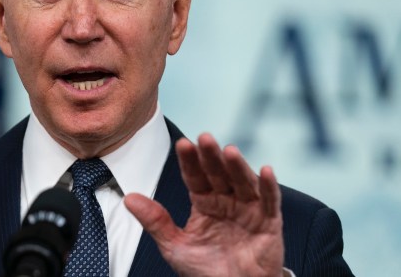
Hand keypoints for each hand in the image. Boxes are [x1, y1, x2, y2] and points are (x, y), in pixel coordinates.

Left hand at [124, 133, 283, 276]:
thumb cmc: (206, 270)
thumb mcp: (175, 246)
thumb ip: (155, 221)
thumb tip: (129, 199)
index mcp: (204, 202)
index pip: (195, 176)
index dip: (190, 161)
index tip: (182, 144)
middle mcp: (226, 200)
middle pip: (219, 173)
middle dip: (211, 156)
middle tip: (204, 138)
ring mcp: (248, 209)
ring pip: (243, 181)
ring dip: (238, 166)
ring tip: (229, 151)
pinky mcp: (269, 222)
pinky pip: (271, 202)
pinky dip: (270, 187)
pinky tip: (266, 171)